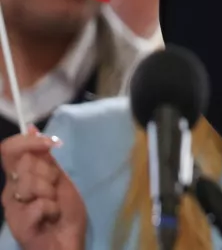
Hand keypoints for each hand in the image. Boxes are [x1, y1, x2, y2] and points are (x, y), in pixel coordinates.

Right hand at [1, 127, 84, 249]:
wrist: (67, 242)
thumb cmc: (64, 213)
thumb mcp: (60, 179)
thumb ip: (46, 158)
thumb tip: (33, 129)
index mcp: (18, 177)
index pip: (9, 150)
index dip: (28, 142)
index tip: (50, 144)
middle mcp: (10, 190)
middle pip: (26, 164)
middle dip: (49, 174)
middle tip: (54, 191)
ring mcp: (12, 207)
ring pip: (31, 183)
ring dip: (51, 193)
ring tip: (53, 207)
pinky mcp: (18, 224)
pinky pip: (40, 204)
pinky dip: (52, 210)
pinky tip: (51, 219)